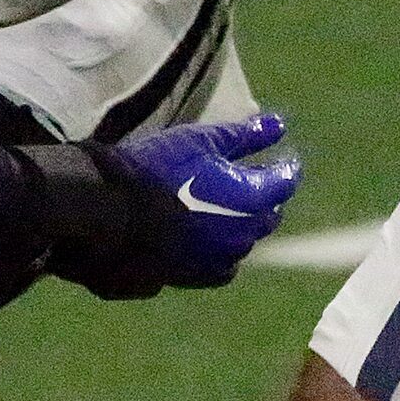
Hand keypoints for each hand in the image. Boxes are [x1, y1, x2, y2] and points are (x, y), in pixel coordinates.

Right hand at [45, 110, 299, 297]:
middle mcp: (245, 234)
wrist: (114, 216)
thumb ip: (246, 135)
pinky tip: (208, 236)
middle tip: (252, 179)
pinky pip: (222, 265)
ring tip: (227, 206)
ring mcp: (221, 258)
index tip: (282, 161)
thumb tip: (278, 124)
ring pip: (245, 241)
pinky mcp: (197, 276)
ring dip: (243, 224)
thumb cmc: (161, 170)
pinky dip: (222, 248)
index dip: (285, 169)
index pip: (284, 182)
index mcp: (253, 198)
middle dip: (265, 197)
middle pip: (267, 214)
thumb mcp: (204, 141)